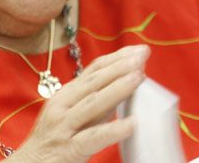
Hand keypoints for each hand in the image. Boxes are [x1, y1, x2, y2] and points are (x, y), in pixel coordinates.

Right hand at [7, 45, 149, 162]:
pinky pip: (92, 138)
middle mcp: (62, 105)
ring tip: (139, 77)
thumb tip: (127, 84)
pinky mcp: (68, 149)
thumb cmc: (55, 140)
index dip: (117, 58)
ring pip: (92, 103)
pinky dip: (113, 129)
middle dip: (120, 66)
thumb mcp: (74, 115)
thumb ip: (97, 102)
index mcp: (66, 94)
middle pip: (93, 81)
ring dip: (117, 88)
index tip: (139, 50)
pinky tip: (132, 124)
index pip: (94, 69)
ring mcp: (63, 126)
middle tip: (143, 56)